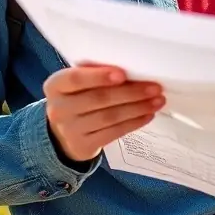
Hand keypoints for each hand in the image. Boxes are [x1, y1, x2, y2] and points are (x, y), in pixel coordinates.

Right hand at [44, 64, 164, 163]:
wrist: (62, 135)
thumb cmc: (78, 99)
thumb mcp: (78, 85)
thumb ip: (95, 75)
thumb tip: (133, 68)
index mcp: (56, 86)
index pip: (76, 78)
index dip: (99, 76)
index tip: (123, 74)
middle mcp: (59, 108)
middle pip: (99, 99)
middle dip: (131, 92)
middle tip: (155, 87)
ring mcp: (69, 130)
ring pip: (109, 117)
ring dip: (138, 108)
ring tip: (158, 101)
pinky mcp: (83, 146)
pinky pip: (113, 133)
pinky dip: (133, 123)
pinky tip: (148, 115)